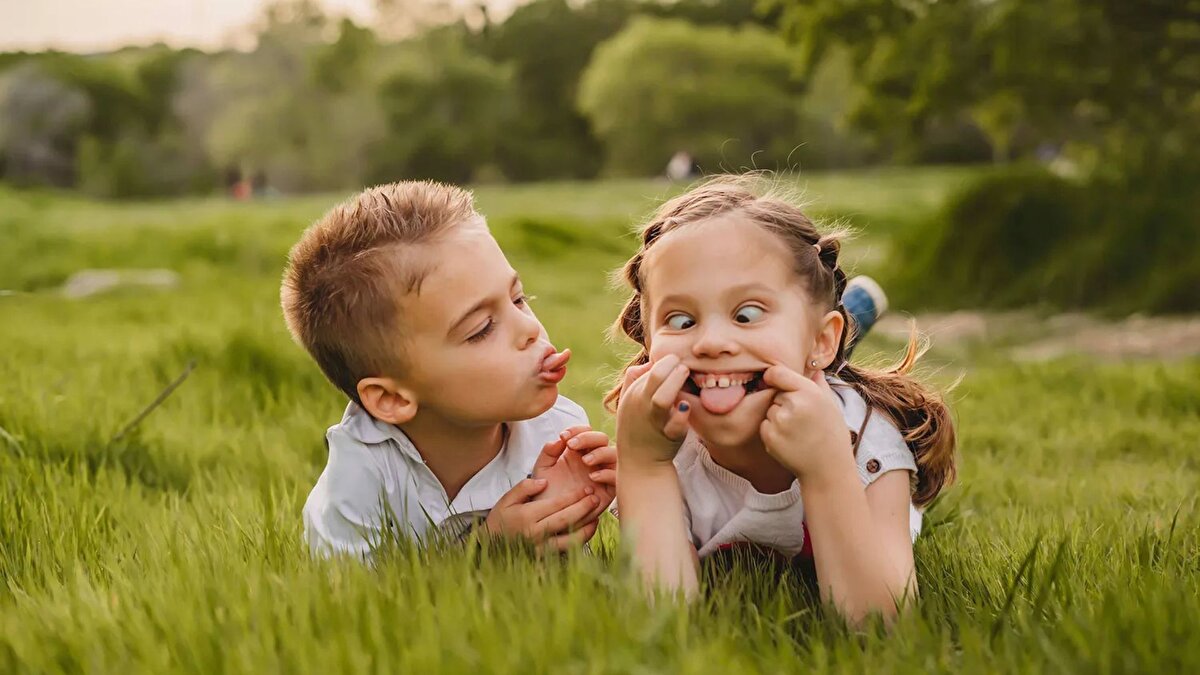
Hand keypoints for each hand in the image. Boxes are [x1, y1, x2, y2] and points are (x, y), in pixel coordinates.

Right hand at [485, 478, 599, 549]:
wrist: (490, 548)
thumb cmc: (500, 520)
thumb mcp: (507, 499)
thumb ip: (524, 487)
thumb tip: (545, 482)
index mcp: (526, 516)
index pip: (556, 504)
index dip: (574, 496)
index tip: (586, 490)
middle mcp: (535, 534)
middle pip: (566, 520)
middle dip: (584, 508)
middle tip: (596, 499)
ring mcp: (541, 549)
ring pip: (570, 540)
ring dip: (586, 528)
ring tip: (597, 517)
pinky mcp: (544, 559)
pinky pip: (566, 551)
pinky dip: (580, 542)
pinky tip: (587, 531)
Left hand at [532, 426, 615, 521]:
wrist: (546, 519)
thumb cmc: (545, 494)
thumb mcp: (542, 469)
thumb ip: (548, 452)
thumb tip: (560, 439)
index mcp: (578, 452)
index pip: (586, 432)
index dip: (578, 430)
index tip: (563, 436)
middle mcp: (592, 461)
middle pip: (602, 439)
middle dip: (589, 438)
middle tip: (572, 445)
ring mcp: (602, 474)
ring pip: (614, 454)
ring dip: (601, 453)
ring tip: (586, 460)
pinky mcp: (608, 491)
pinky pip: (617, 478)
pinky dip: (608, 473)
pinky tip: (593, 477)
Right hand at [616, 354, 691, 468]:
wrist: (639, 462)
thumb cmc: (636, 426)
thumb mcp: (627, 400)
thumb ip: (634, 378)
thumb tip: (650, 362)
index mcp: (634, 394)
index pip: (652, 367)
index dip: (668, 361)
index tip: (678, 364)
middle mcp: (643, 405)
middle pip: (657, 377)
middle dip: (674, 366)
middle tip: (684, 368)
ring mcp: (655, 421)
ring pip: (663, 399)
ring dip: (677, 383)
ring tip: (687, 376)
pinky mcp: (669, 436)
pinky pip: (675, 426)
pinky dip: (681, 416)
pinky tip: (686, 406)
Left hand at [759, 365, 854, 481]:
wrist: (828, 468)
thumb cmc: (832, 435)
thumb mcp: (831, 405)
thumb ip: (819, 385)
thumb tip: (815, 370)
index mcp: (809, 392)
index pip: (776, 373)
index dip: (773, 377)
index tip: (774, 382)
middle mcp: (793, 404)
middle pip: (775, 394)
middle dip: (783, 403)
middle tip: (801, 420)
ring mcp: (780, 422)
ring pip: (769, 411)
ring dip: (777, 418)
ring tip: (797, 432)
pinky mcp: (770, 437)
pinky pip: (764, 426)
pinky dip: (772, 432)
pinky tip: (790, 441)